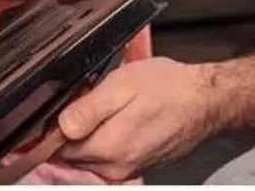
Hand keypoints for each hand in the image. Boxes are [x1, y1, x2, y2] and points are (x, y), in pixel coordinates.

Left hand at [53, 57, 216, 180]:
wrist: (205, 100)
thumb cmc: (168, 89)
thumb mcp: (121, 86)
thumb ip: (88, 110)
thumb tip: (61, 126)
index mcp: (110, 148)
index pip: (60, 150)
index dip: (49, 129)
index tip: (51, 111)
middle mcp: (118, 166)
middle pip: (72, 155)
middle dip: (66, 129)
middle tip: (80, 98)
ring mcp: (130, 167)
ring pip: (89, 155)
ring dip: (84, 132)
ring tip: (98, 103)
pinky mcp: (138, 163)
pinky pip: (107, 154)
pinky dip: (101, 137)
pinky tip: (111, 114)